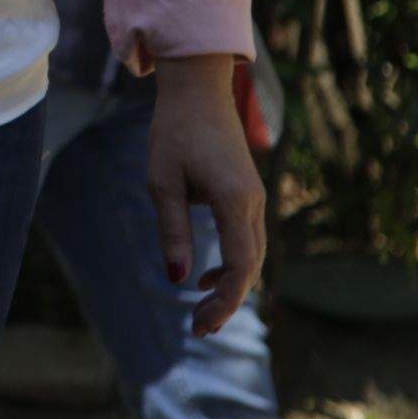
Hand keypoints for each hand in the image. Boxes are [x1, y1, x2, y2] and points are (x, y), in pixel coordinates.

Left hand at [147, 54, 272, 334]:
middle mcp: (253, 203)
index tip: (201, 324)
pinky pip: (247, 239)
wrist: (198, 91)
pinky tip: (204, 275)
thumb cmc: (174, 132)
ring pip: (252, 255)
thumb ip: (173, 230)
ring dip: (230, 284)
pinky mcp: (248, 194)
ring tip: (199, 309)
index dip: (224, 301)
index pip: (240, 267)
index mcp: (235, 201)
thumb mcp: (163, 182)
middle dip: (227, 301)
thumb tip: (176, 279)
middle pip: (250, 267)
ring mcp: (254, 198)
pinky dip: (232, 263)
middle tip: (197, 327)